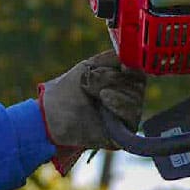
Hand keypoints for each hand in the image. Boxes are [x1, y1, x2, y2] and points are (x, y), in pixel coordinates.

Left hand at [38, 51, 146, 173]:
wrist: (51, 115)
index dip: (133, 67)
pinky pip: (132, 117)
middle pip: (138, 85)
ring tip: (96, 93)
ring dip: (115, 91)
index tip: (122, 65)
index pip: (138, 73)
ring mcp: (124, 117)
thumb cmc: (68, 91)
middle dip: (115, 78)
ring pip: (136, 99)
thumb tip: (129, 56)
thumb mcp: (88, 67)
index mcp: (120, 84)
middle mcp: (126, 100)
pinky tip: (106, 99)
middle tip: (92, 81)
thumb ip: (110, 58)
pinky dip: (120, 105)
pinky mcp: (121, 133)